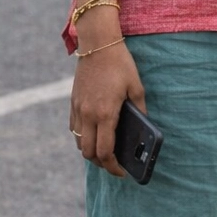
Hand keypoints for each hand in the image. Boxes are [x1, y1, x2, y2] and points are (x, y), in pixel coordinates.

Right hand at [69, 40, 145, 177]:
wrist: (97, 44)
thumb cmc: (120, 64)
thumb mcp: (136, 88)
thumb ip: (140, 110)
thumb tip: (143, 128)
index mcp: (105, 113)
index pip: (105, 151)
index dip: (113, 166)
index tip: (122, 172)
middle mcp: (88, 114)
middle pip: (88, 153)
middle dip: (101, 163)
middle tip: (114, 164)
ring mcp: (78, 109)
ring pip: (79, 142)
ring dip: (90, 151)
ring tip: (104, 151)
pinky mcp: (73, 102)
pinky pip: (74, 129)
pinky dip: (82, 137)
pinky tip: (95, 134)